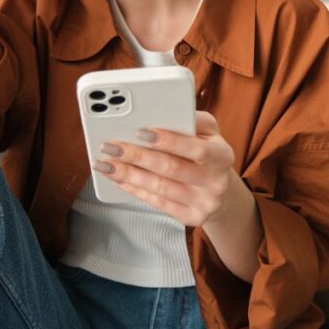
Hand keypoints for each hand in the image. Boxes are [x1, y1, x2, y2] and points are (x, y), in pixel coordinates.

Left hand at [94, 110, 238, 226]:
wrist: (220, 191)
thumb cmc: (207, 152)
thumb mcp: (208, 132)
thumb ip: (191, 119)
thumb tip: (164, 111)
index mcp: (222, 155)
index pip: (195, 148)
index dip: (168, 141)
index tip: (140, 131)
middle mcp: (216, 182)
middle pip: (171, 169)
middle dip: (137, 156)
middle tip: (111, 146)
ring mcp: (204, 203)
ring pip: (160, 188)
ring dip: (128, 175)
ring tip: (106, 163)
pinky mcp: (190, 217)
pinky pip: (157, 203)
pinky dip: (134, 189)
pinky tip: (118, 178)